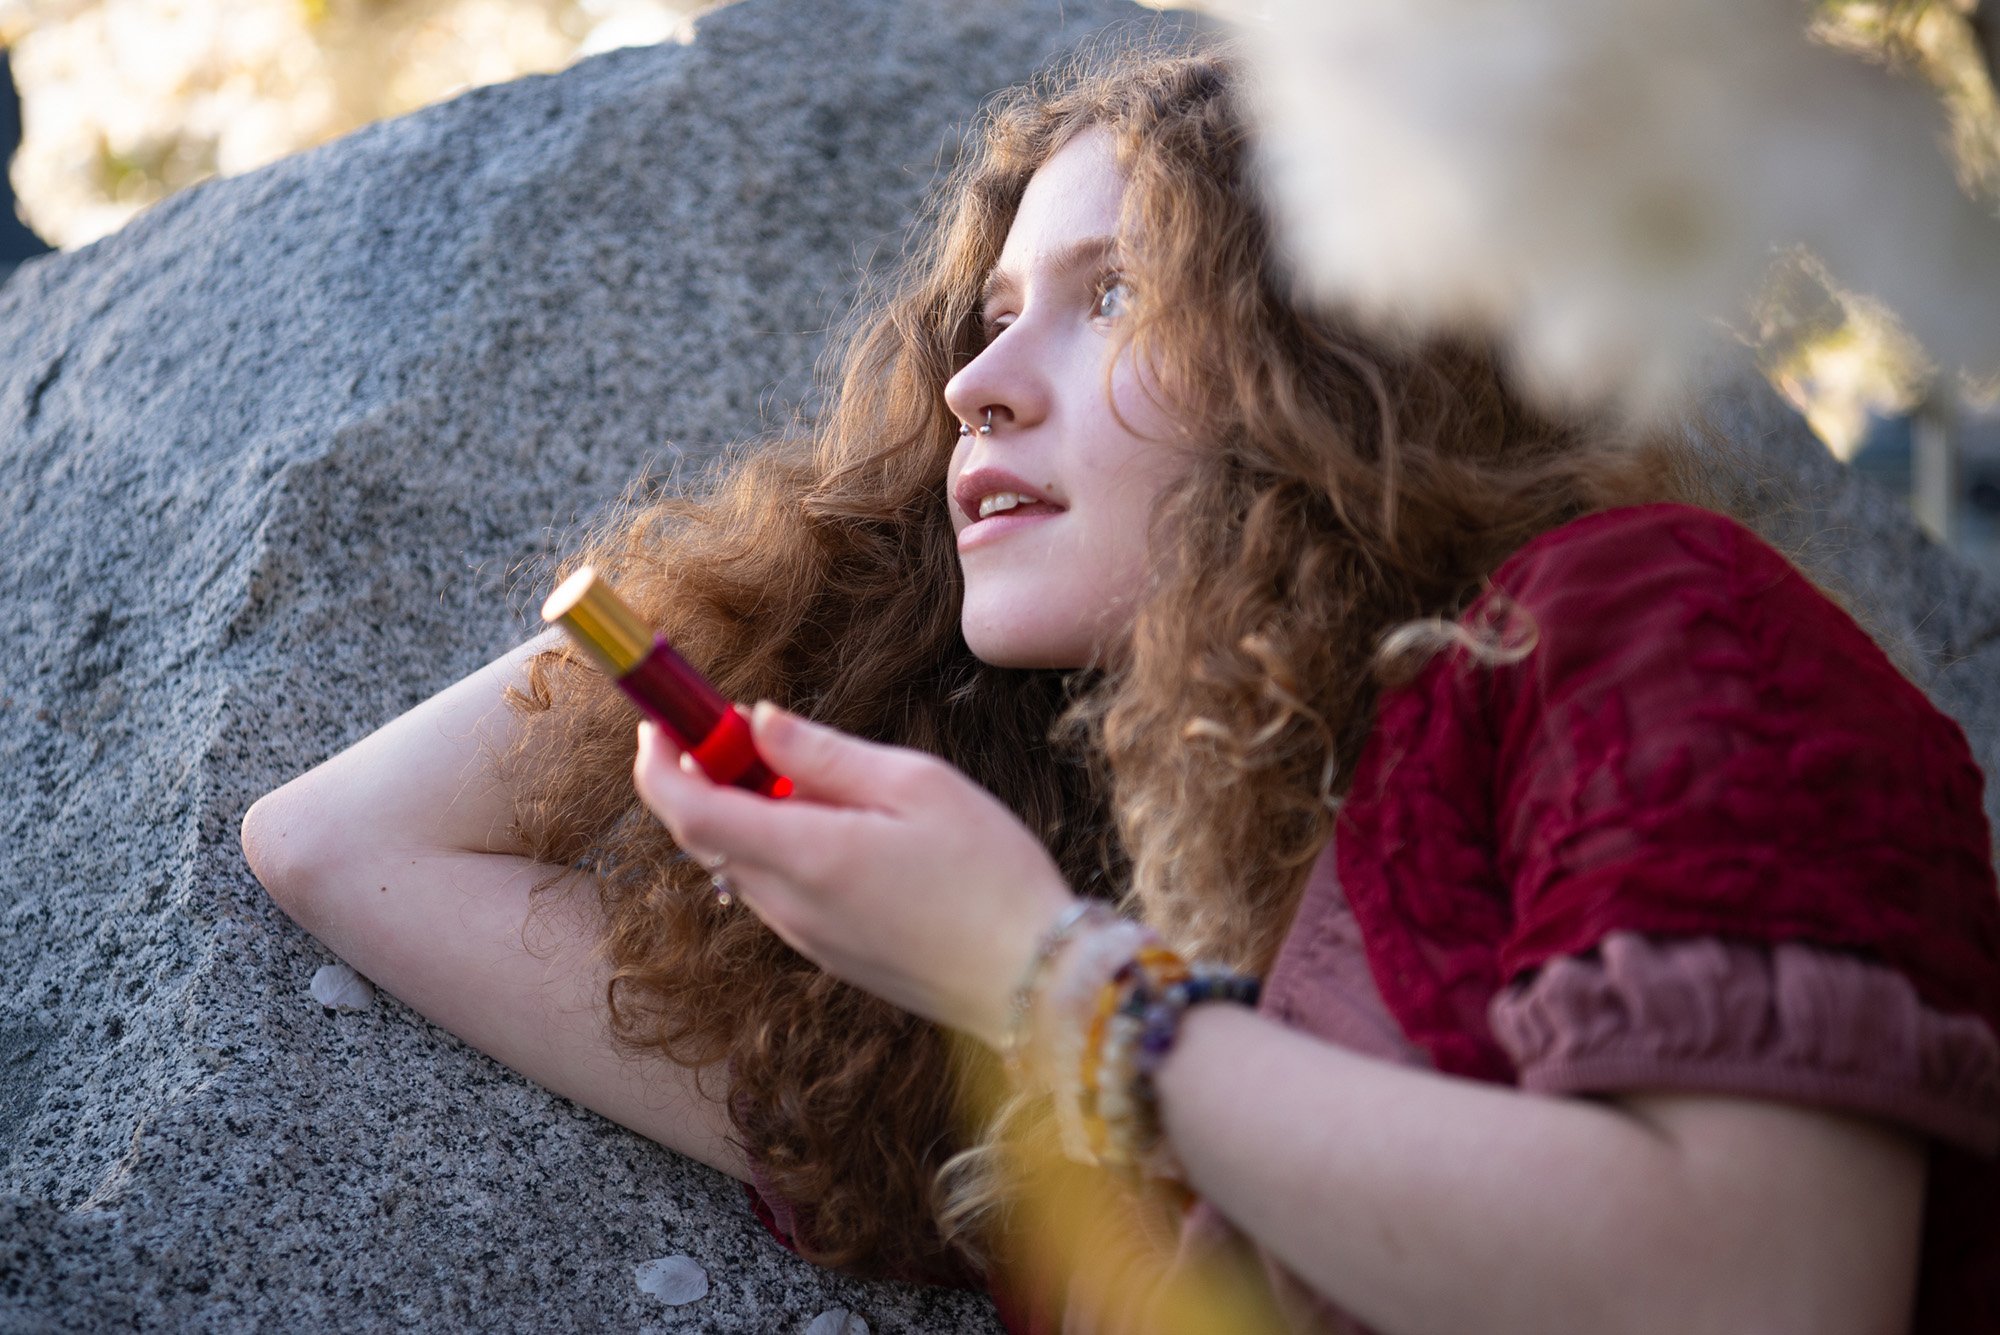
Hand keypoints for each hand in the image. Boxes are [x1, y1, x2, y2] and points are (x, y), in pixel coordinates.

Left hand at [631, 703, 1078, 1047]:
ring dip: (748, 813)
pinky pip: (780, 891)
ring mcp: (806, 938)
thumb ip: (825, 755)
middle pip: (708, 837)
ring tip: (811, 775)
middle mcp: (790, 906)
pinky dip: (781, 847)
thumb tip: (758, 723)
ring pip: (744, 863)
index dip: (659, 764)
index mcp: (807, 857)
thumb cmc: (990, 876)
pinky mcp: (829, 955)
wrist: (1034, 985)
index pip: (690, 812)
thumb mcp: (917, 785)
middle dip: (705, 776)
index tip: (660, 722)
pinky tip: (843, 826)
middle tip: (737, 728)